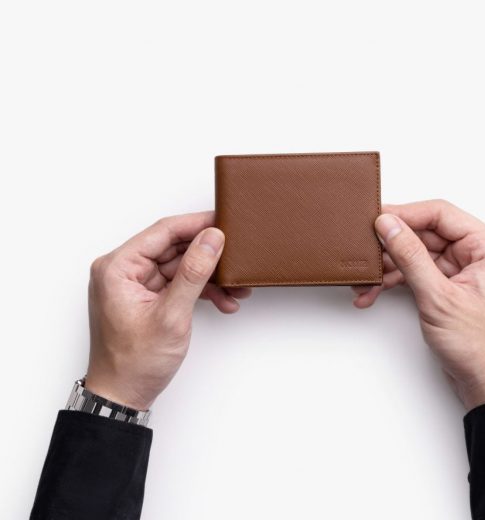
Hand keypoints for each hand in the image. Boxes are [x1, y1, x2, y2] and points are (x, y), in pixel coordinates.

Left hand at [85, 212, 250, 409]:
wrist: (123, 396)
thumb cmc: (134, 362)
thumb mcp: (171, 315)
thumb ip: (194, 273)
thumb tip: (212, 239)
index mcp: (117, 267)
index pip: (163, 232)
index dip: (196, 224)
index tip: (223, 220)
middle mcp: (123, 270)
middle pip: (173, 247)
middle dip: (208, 255)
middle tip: (235, 255)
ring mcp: (135, 283)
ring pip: (180, 265)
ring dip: (209, 276)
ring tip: (235, 287)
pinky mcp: (147, 296)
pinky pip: (178, 282)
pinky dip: (200, 290)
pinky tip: (224, 300)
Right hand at [353, 200, 484, 410]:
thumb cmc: (480, 346)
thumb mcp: (438, 297)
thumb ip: (410, 256)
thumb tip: (388, 224)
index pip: (441, 214)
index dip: (406, 214)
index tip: (377, 220)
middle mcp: (478, 253)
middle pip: (426, 233)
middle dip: (392, 247)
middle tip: (366, 252)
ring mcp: (464, 269)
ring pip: (417, 253)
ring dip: (390, 267)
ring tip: (366, 282)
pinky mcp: (450, 285)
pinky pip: (418, 271)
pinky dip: (396, 281)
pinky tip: (374, 292)